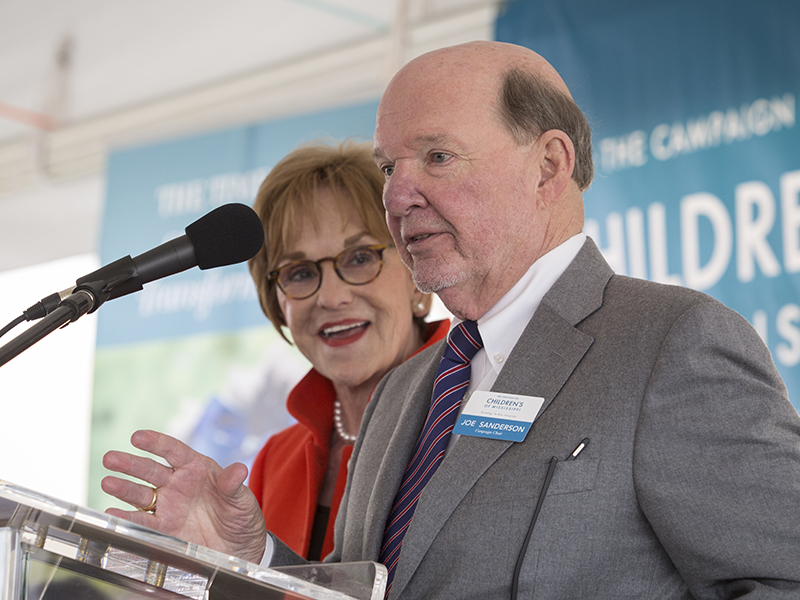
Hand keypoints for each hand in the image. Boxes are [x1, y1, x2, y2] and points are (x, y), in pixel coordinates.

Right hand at [101, 429, 266, 563]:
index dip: (156, 443)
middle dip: (130, 463)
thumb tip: (240, 469)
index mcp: (197, 469)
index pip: (174, 451)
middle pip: (150, 470)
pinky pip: (142, 522)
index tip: (138, 437)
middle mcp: (178, 484)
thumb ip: (234, 485)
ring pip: (140, 494)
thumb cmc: (242, 518)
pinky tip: (113, 515)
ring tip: (108, 482)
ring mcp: (168, 506)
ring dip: (123, 488)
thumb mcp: (242, 500)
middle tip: (110, 458)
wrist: (239, 549)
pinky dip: (127, 519)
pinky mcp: (163, 529)